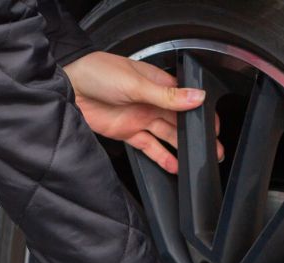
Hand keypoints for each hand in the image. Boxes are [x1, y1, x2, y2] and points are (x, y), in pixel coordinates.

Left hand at [63, 51, 223, 173]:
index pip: (186, 100)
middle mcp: (152, 102)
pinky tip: (174, 166)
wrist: (68, 89)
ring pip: (168, 136)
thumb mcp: (136, 83)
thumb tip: (197, 97)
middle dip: (197, 135)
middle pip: (180, 121)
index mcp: (158, 84)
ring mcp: (140, 118)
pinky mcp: (128, 133)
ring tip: (199, 161)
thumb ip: (167, 96)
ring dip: (183, 148)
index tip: (215, 127)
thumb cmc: (97, 73)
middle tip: (215, 150)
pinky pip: (150, 147)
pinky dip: (162, 157)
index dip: (201, 113)